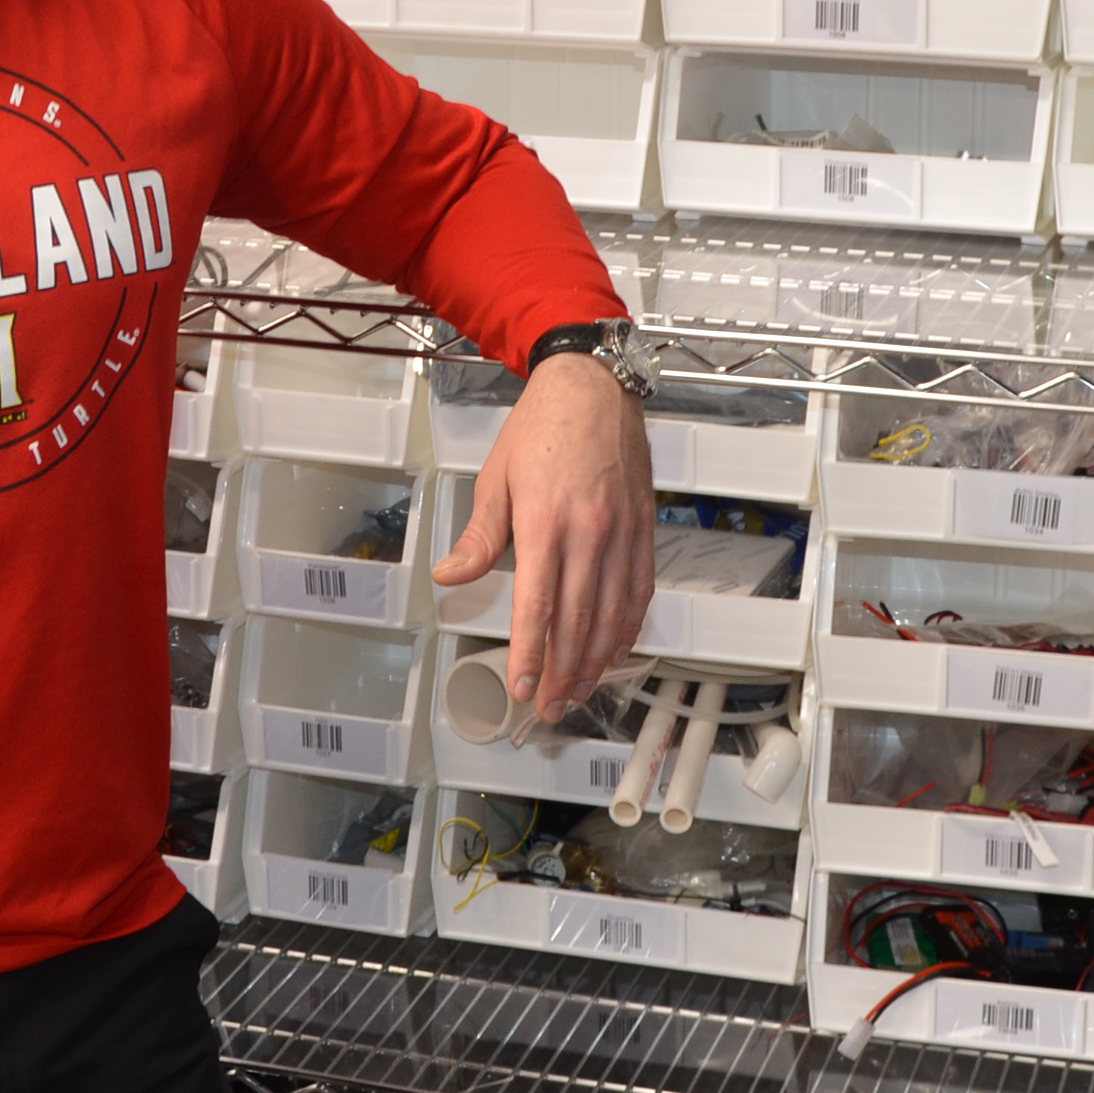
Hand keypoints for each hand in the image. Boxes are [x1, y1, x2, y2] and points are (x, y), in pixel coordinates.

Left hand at [431, 354, 652, 721]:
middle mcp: (588, 532)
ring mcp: (621, 532)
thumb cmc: (542, 426)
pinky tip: (616, 650)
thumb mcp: (496, 478)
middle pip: (577, 621)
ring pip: (612, 614)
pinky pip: (639, 589)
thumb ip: (479, 537)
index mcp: (545, 522)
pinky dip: (629, 627)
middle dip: (561, 673)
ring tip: (579, 691)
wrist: (593, 385)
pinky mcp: (643, 528)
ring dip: (595, 661)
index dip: (530, 655)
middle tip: (549, 706)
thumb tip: (450, 575)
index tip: (522, 687)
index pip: (537, 607)